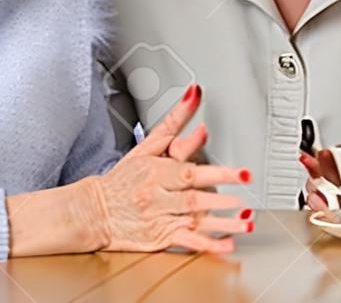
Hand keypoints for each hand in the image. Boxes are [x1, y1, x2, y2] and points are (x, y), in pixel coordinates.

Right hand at [87, 85, 252, 252]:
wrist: (93, 212)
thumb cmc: (124, 177)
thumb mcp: (147, 145)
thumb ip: (174, 120)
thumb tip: (195, 94)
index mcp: (156, 172)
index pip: (189, 171)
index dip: (216, 172)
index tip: (240, 172)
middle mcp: (158, 197)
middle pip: (193, 197)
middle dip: (222, 196)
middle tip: (246, 195)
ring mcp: (160, 220)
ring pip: (195, 221)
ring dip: (223, 223)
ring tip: (246, 222)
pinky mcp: (160, 239)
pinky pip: (187, 243)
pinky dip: (208, 245)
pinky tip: (228, 245)